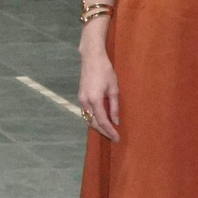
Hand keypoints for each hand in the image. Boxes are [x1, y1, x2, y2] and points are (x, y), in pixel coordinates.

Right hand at [76, 27, 119, 141]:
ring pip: (88, 119)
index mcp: (94, 100)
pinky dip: (93, 119)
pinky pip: (86, 113)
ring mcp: (81, 99)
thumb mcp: (113, 89)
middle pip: (93, 123)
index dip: (110, 131)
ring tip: (108, 131)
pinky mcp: (81, 97)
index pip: (102, 121)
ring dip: (98, 126)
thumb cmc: (105, 71)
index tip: (117, 138)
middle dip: (103, 131)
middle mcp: (85, 102)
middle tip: (114, 137)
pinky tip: (100, 121)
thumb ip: (114, 106)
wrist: (92, 58)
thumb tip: (116, 121)